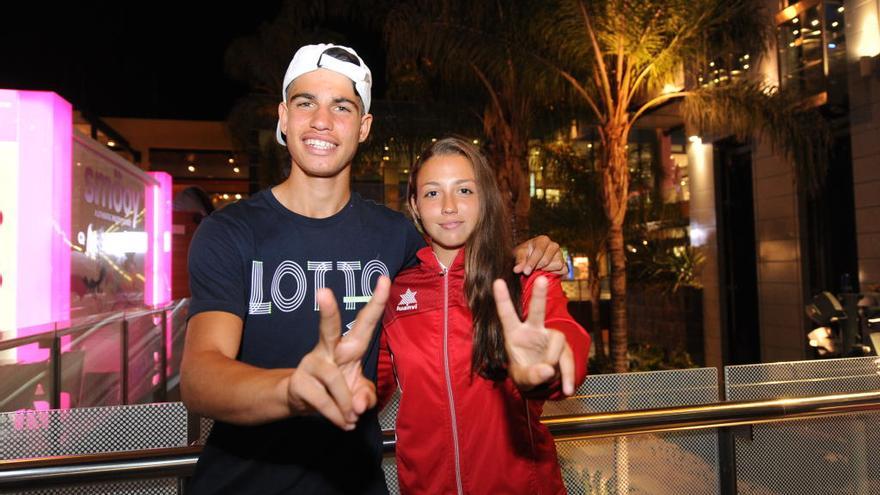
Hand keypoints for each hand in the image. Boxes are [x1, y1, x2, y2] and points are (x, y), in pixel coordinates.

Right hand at [287, 276, 390, 429]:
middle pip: (329, 327)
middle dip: (327, 311)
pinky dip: (336, 416)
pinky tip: (342, 422)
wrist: (304, 403)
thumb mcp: (360, 394)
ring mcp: (311, 363)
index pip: (365, 321)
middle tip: (323, 292)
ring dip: (346, 404)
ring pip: (335, 381)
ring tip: (351, 418)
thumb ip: (367, 397)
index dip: (377, 302)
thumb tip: (358, 405)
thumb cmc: (338, 390)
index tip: (385, 279)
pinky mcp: (299, 381)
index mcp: (350, 346)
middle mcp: (328, 348)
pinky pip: (323, 401)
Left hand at [493, 276, 574, 395]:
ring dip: (555, 360)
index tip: (497, 281)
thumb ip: (533, 375)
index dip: (502, 299)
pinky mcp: (563, 346)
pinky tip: (568, 390)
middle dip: (539, 295)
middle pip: (537, 311)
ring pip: (557, 340)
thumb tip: (549, 369)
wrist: (541, 382)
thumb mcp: (523, 378)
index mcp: (515, 334)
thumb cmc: (525, 374)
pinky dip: (569, 375)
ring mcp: (549, 337)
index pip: (507, 315)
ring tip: (549, 376)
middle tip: (541, 279)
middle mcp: (533, 331)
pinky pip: (568, 357)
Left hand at [513, 235, 566, 275]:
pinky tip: (546, 272)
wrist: (531, 259)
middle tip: (530, 270)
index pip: (539, 251)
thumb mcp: (519, 255)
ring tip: (538, 269)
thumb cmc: (525, 254)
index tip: (525, 272)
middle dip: (537, 267)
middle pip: (546, 260)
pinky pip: (563, 270)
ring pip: (556, 265)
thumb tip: (516, 269)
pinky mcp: (564, 264)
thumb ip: (519, 261)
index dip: (532, 262)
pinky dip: (555, 273)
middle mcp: (554, 245)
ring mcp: (560, 255)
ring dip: (546, 270)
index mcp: (543, 240)